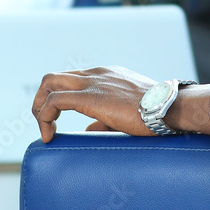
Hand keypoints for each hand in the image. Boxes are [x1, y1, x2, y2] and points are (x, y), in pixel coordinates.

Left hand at [32, 67, 209, 142]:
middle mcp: (97, 74)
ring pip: (49, 83)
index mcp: (107, 75)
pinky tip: (49, 135)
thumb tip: (90, 130)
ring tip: (44, 129)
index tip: (58, 120)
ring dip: (40, 107)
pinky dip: (45, 116)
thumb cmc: (156, 113)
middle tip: (44, 123)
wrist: (170, 108)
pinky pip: (54, 100)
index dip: (58, 98)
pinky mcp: (89, 96)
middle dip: (41, 100)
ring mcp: (93, 82)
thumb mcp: (127, 112)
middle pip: (54, 77)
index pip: (71, 79)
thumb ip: (105, 119)